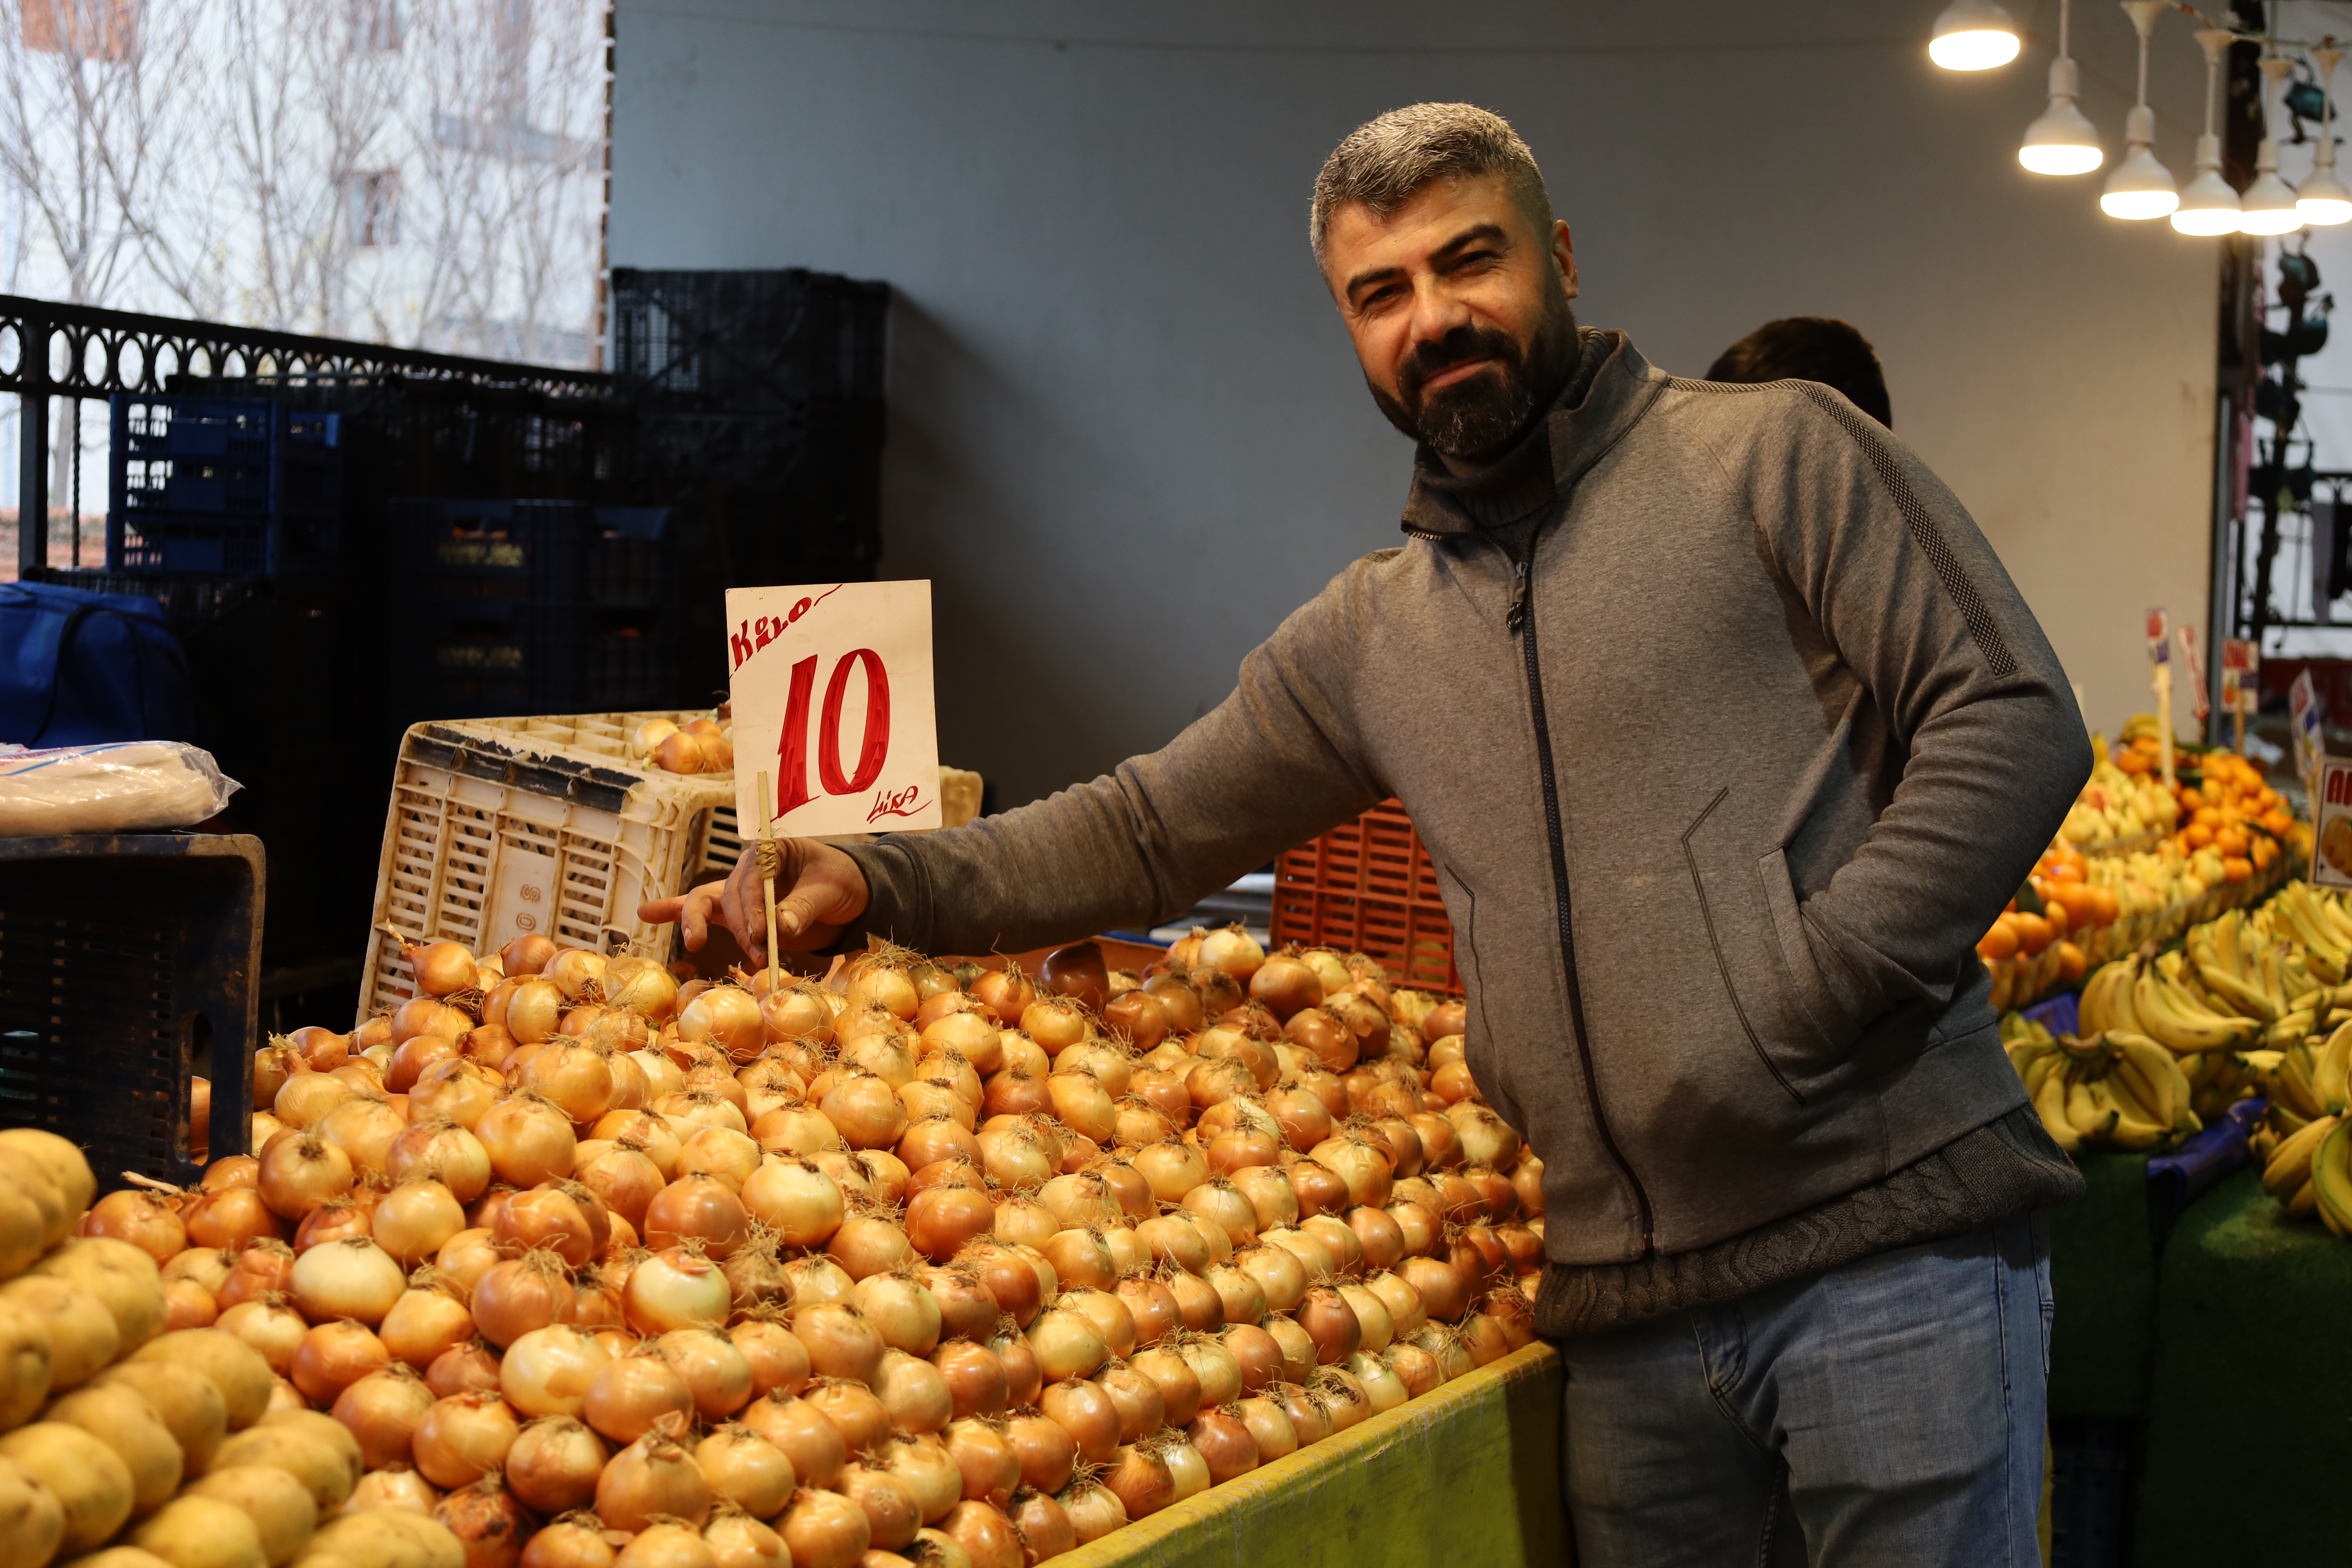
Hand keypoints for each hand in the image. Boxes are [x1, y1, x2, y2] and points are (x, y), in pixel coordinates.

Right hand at [637, 838, 870, 964]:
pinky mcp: (737, 912)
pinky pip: (700, 909)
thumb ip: (805, 907)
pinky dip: (674, 912)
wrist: (849, 892)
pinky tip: (646, 913)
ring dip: (708, 930)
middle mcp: (749, 868)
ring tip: (707, 949)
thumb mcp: (831, 889)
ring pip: (707, 904)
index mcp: (771, 851)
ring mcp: (739, 890)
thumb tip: (780, 928)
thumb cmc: (841, 881)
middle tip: (759, 953)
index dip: (752, 907)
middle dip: (740, 927)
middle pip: (727, 896)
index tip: (763, 933)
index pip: (751, 877)